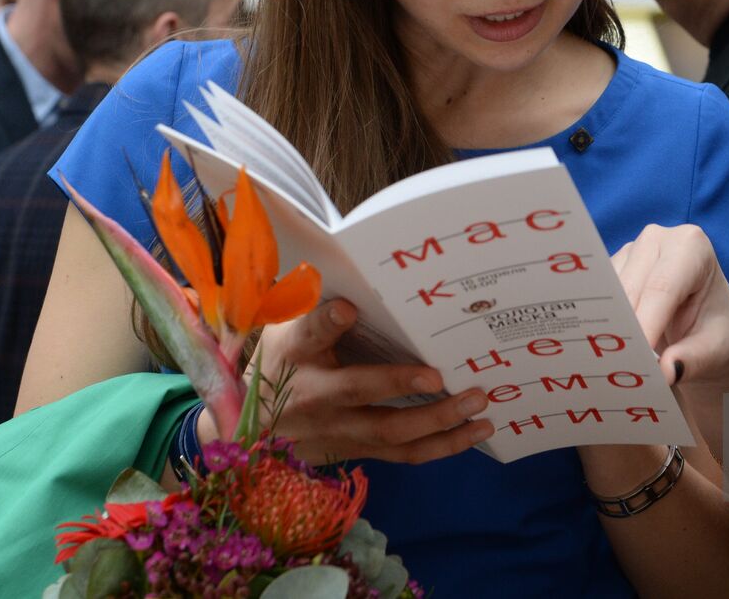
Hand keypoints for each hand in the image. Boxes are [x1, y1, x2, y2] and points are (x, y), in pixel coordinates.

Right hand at [226, 299, 493, 464]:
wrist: (249, 427)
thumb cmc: (283, 361)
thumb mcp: (286, 327)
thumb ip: (318, 306)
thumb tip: (359, 274)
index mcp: (295, 353)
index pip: (308, 334)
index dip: (326, 323)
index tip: (347, 310)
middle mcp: (314, 394)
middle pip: (357, 391)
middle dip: (401, 383)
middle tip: (443, 373)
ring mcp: (336, 429)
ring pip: (389, 432)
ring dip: (439, 422)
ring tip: (480, 407)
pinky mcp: (356, 451)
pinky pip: (402, 453)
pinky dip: (442, 445)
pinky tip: (476, 431)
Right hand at [613, 224, 728, 390]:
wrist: (712, 331)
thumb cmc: (720, 334)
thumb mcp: (716, 350)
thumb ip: (692, 360)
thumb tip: (665, 372)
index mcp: (692, 246)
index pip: (662, 287)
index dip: (645, 323)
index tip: (633, 361)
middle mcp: (657, 240)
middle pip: (629, 289)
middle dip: (622, 331)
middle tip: (617, 372)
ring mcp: (631, 252)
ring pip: (607, 295)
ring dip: (607, 330)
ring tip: (612, 367)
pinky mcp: (612, 270)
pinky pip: (596, 300)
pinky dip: (599, 326)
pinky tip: (603, 352)